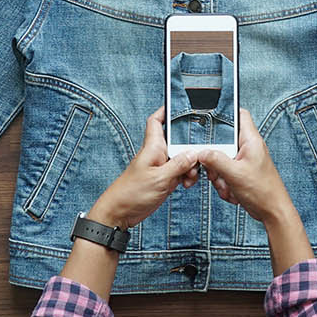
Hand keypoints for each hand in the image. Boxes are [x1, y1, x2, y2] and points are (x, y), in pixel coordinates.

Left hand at [87, 108, 202, 227]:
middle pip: (178, 142)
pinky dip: (186, 177)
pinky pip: (180, 173)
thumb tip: (194, 153)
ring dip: (190, 167)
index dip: (166, 111)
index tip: (179, 104)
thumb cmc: (131, 193)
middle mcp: (157, 154)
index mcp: (152, 147)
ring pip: (182, 159)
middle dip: (191, 149)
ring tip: (189, 178)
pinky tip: (186, 184)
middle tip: (197, 159)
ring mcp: (161, 167)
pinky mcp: (163, 180)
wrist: (120, 213)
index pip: (157, 121)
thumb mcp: (160, 178)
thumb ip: (179, 164)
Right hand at [199, 108, 297, 227]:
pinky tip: (231, 192)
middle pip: (223, 142)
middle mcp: (248, 148)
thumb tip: (201, 152)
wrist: (273, 212)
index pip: (239, 115)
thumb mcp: (234, 174)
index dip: (225, 113)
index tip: (208, 119)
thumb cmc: (263, 191)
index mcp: (251, 140)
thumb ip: (215, 160)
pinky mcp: (241, 173)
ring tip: (227, 185)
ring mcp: (244, 161)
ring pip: (221, 160)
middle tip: (215, 170)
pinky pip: (224, 173)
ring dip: (219, 175)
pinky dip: (224, 183)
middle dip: (214, 159)